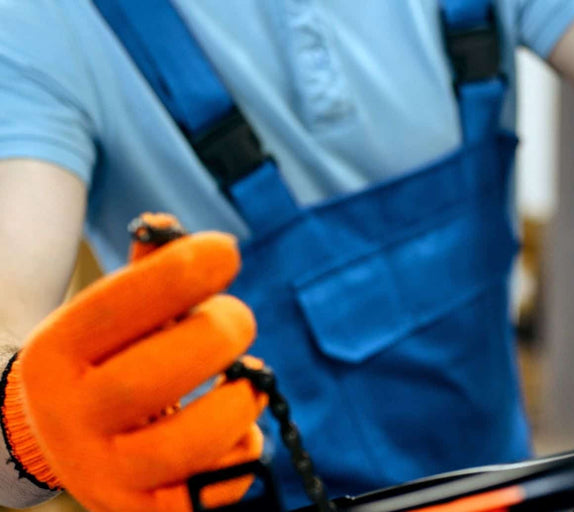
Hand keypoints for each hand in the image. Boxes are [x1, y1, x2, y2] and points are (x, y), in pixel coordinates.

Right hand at [5, 227, 265, 511]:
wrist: (69, 437)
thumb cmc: (110, 357)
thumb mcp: (114, 312)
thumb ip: (146, 269)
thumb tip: (169, 229)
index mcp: (55, 355)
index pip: (116, 307)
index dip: (180, 273)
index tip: (226, 250)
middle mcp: (70, 421)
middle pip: (156, 378)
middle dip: (219, 334)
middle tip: (238, 319)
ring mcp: (105, 475)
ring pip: (188, 444)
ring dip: (239, 399)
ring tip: (245, 378)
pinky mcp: (145, 511)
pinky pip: (213, 487)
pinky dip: (243, 449)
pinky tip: (236, 425)